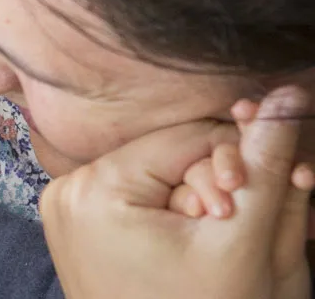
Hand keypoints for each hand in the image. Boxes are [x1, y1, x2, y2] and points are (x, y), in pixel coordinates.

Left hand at [40, 86, 312, 298]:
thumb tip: (284, 98)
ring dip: (196, 199)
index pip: (189, 136)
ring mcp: (63, 208)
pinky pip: (134, 198)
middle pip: (169, 155)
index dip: (238, 161)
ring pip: (157, 175)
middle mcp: (66, 189)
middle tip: (235, 228)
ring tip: (210, 246)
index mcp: (94, 188)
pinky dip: (169, 214)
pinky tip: (186, 249)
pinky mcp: (72, 225)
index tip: (261, 200)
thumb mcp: (243, 242)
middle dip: (216, 185)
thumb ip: (265, 166)